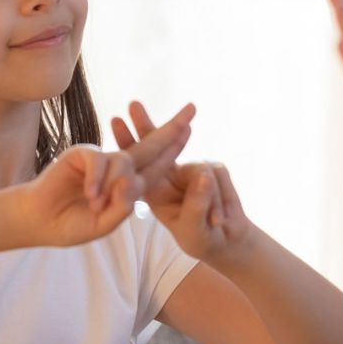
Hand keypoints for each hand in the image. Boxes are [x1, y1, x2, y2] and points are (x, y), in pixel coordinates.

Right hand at [7, 104, 196, 246]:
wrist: (40, 221)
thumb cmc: (72, 224)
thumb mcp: (105, 223)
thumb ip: (123, 206)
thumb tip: (133, 180)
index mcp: (129, 184)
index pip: (158, 165)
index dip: (174, 148)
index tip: (190, 128)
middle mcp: (119, 168)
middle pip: (150, 146)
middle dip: (172, 128)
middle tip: (192, 109)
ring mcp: (102, 159)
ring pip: (124, 161)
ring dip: (115, 184)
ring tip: (97, 204)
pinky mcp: (82, 154)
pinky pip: (100, 160)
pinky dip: (98, 179)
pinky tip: (90, 194)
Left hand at [111, 103, 254, 263]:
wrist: (226, 239)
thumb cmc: (201, 237)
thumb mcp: (193, 228)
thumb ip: (196, 204)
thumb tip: (203, 175)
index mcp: (156, 189)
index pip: (140, 163)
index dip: (129, 141)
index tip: (116, 120)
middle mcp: (172, 174)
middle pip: (156, 145)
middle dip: (145, 124)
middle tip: (132, 103)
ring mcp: (193, 169)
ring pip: (200, 169)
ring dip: (209, 202)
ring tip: (215, 223)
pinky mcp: (215, 169)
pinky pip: (217, 176)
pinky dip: (221, 203)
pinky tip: (220, 221)